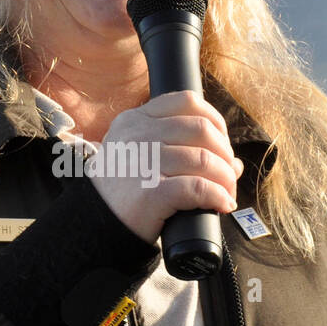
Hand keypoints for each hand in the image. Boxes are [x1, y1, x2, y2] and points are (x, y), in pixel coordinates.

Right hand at [87, 90, 242, 245]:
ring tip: (227, 191)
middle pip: (201, 129)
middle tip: (228, 174)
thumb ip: (179, 149)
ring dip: (225, 178)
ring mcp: (142, 162)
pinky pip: (198, 188)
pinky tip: (222, 204)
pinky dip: (217, 196)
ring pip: (203, 159)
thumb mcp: (138, 155)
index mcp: (135, 119)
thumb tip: (234, 163)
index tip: (221, 143)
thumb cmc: (122, 191)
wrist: (92, 224)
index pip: (187, 101)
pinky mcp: (149, 193)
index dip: (215, 120)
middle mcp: (137, 135)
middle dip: (224, 152)